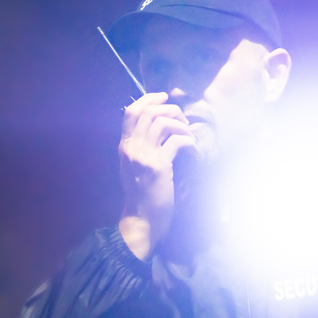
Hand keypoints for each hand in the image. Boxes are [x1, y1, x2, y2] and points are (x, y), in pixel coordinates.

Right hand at [117, 92, 195, 259]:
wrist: (141, 220)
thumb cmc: (141, 194)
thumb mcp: (133, 167)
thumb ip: (140, 146)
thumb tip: (156, 127)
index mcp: (124, 146)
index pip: (131, 111)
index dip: (149, 98)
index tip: (165, 97)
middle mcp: (131, 147)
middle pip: (150, 112)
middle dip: (171, 110)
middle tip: (183, 120)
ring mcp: (144, 156)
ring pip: (164, 122)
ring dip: (182, 126)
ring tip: (189, 136)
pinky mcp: (159, 166)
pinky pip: (178, 142)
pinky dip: (189, 143)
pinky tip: (193, 152)